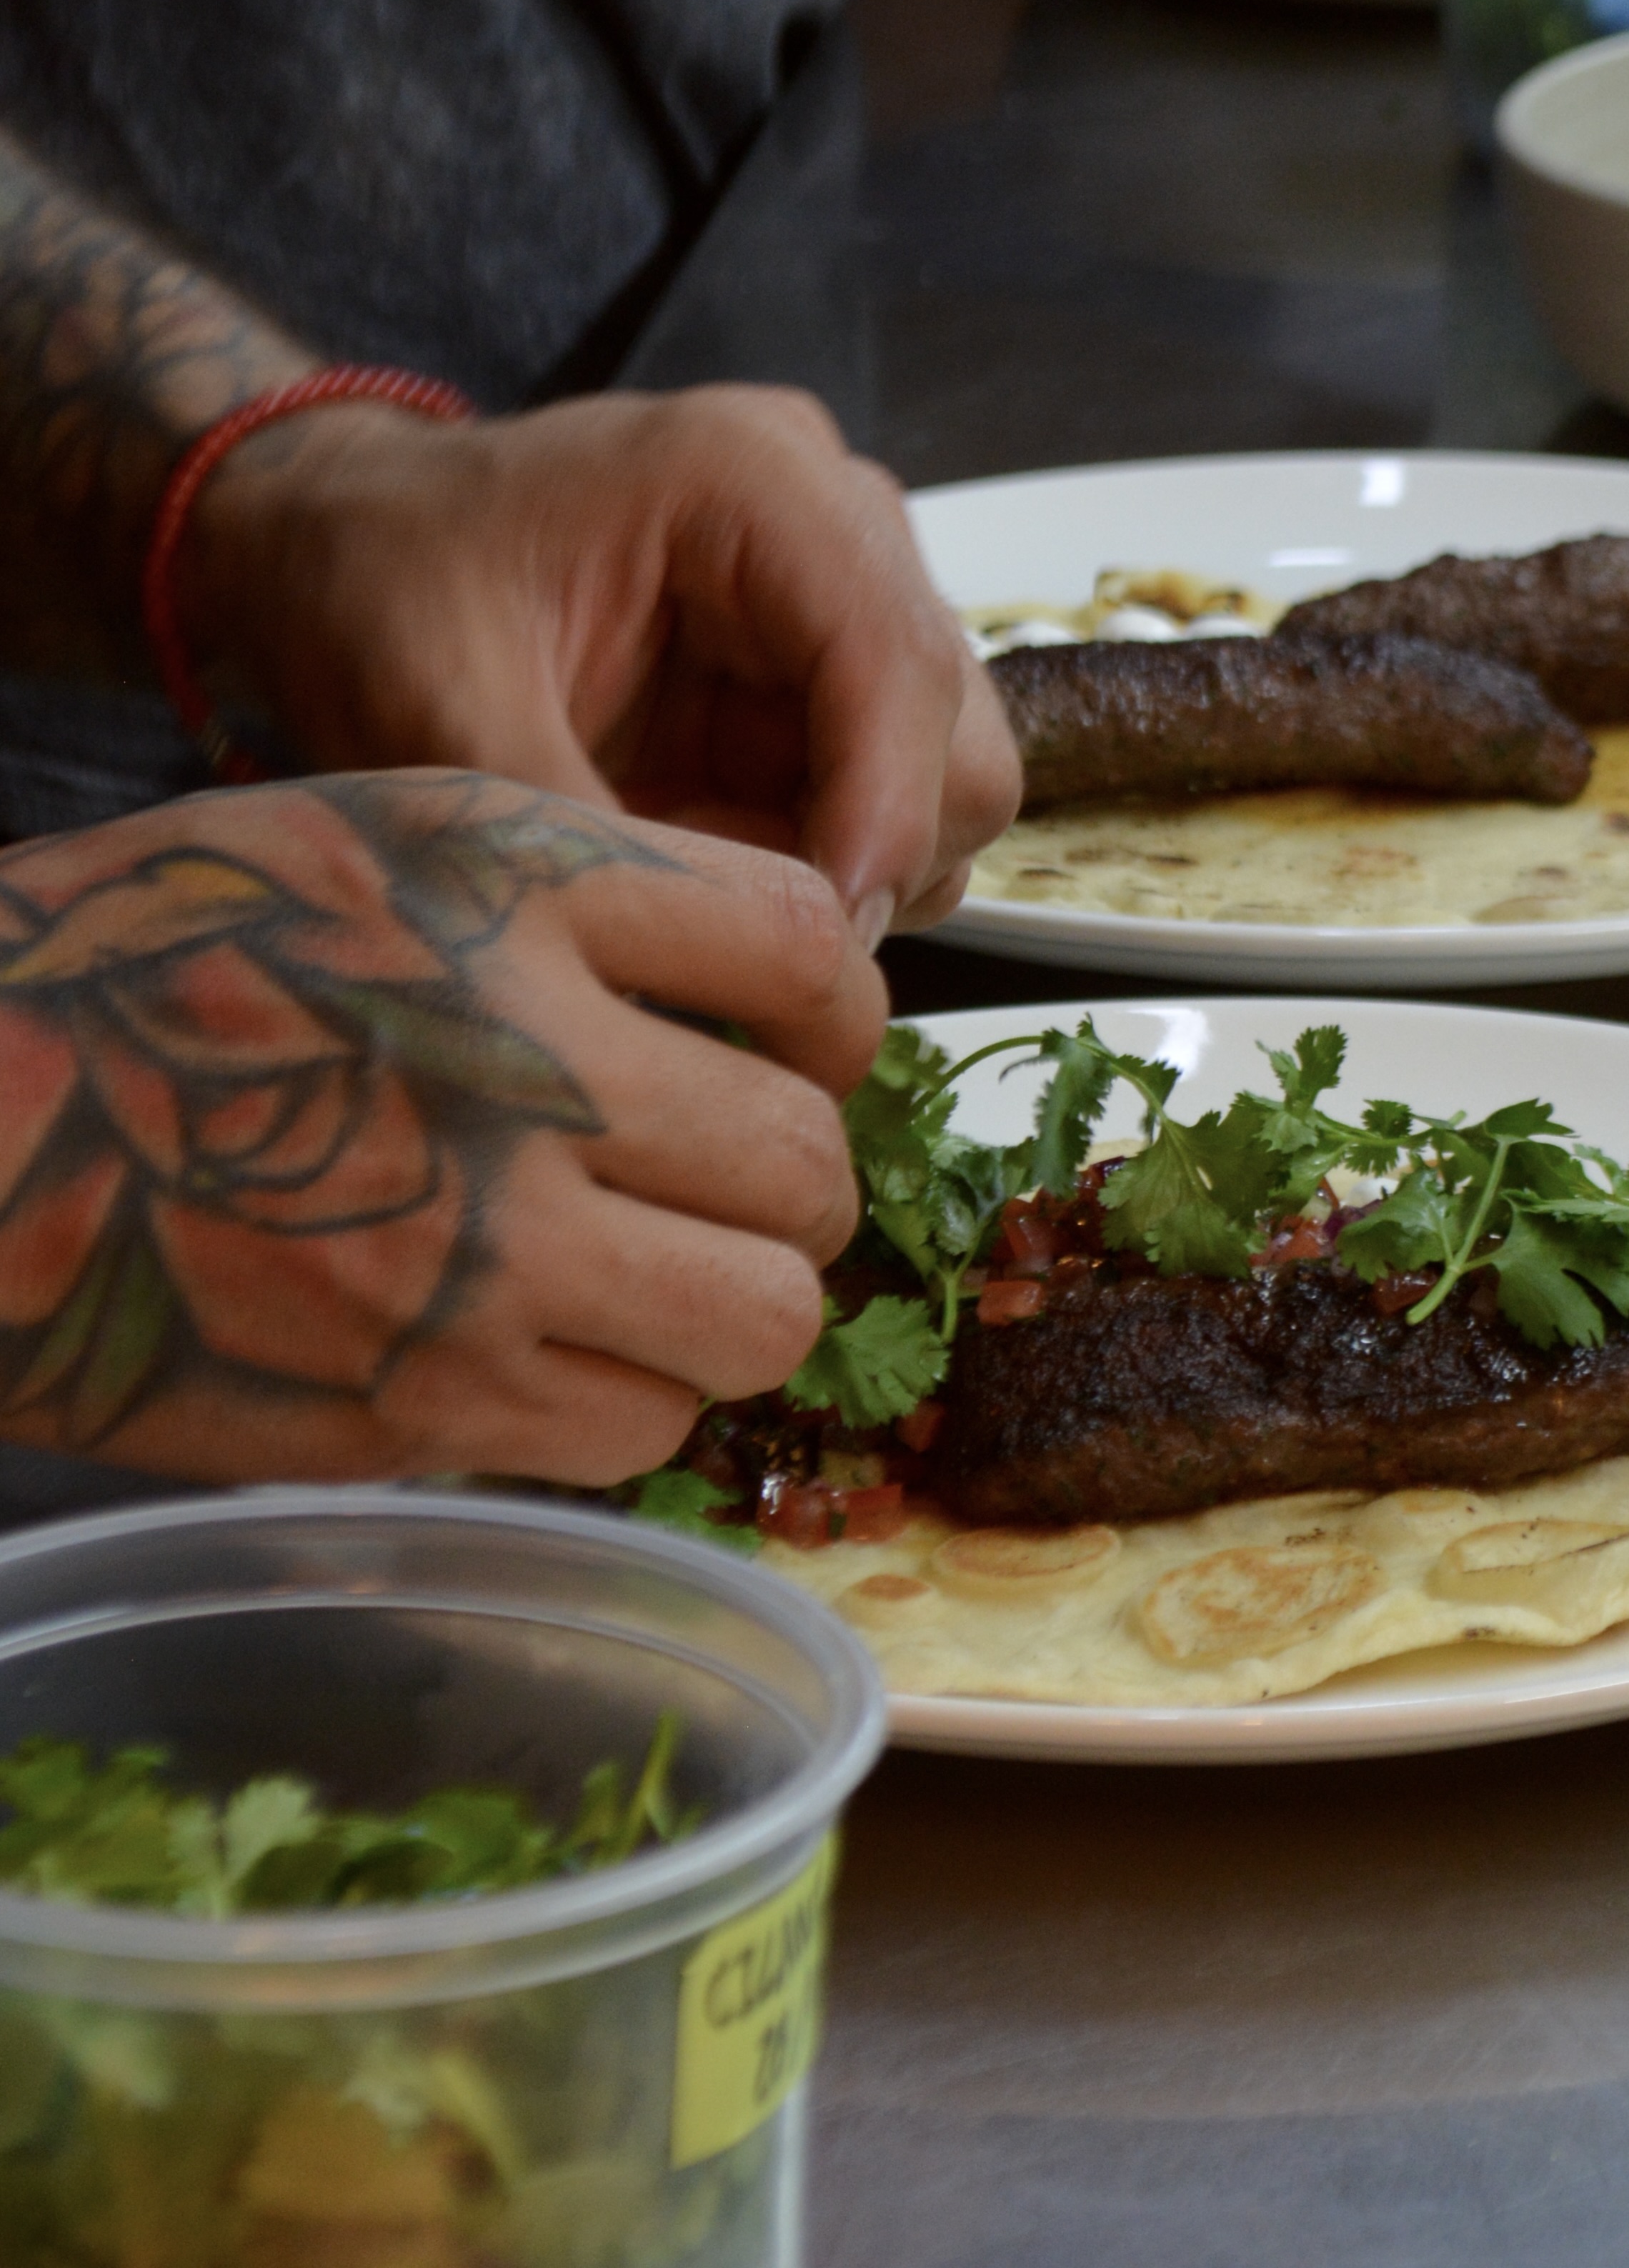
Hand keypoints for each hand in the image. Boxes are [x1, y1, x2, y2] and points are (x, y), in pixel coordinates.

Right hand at [0, 773, 883, 1487]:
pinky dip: (625, 1396)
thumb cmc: (159, 960)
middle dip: (790, 1186)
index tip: (795, 1045)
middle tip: (725, 1186)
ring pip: (760, 1320)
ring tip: (654, 1275)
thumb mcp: (374, 840)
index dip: (830, 1014)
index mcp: (508, 885)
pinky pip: (644, 1427)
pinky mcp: (424, 1397)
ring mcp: (476, 1248)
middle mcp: (515, 1062)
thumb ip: (581, 899)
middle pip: (805, 1164)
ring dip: (729, 1304)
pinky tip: (547, 1343)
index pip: (803, 946)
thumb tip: (775, 1009)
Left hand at [187, 385, 1021, 943]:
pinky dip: (807, 865)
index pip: (899, 665)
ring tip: (688, 870)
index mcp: (752, 479)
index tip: (821, 943)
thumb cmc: (374, 589)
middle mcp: (834, 519)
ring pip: (942, 786)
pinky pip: (875, 807)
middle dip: (870, 854)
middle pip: (962, 735)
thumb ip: (581, 833)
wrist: (335, 548)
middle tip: (736, 924)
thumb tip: (711, 968)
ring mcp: (839, 597)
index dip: (884, 820)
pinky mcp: (820, 674)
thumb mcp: (438, 717)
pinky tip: (697, 852)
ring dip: (838, 868)